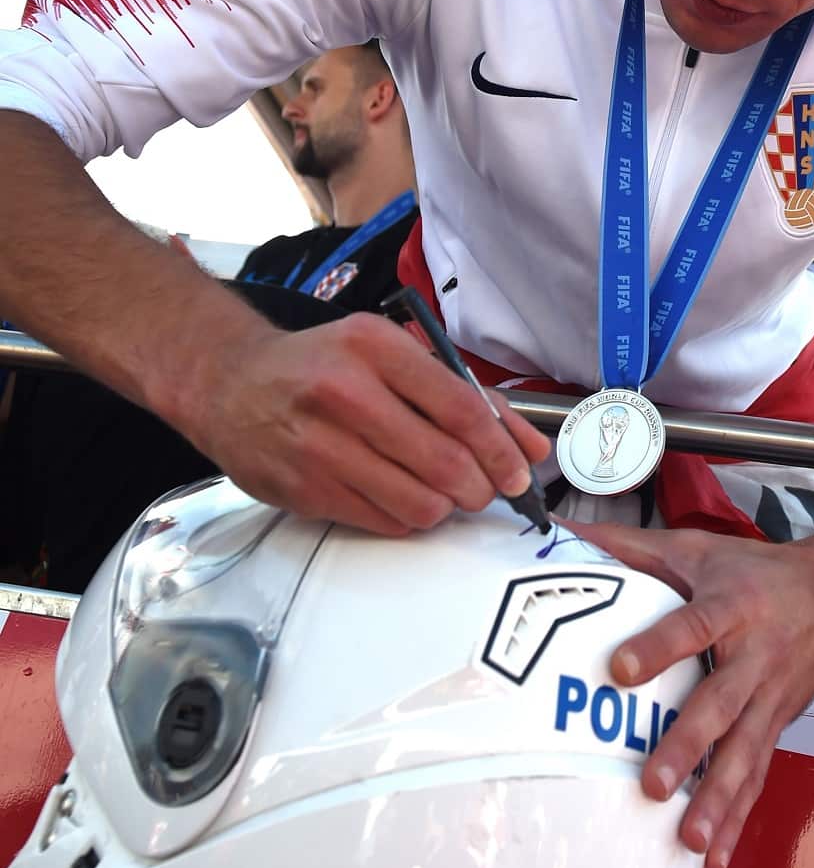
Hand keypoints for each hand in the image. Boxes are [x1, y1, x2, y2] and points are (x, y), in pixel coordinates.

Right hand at [180, 312, 549, 535]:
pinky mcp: (302, 489)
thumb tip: (530, 447)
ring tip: (441, 494)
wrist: (230, 383)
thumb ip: (465, 395)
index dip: (501, 450)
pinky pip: (383, 521)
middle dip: (479, 488)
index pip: (460, 408)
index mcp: (374, 347)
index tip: (519, 473)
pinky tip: (399, 497)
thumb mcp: (391, 355)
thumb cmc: (325, 366)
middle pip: (444, 463)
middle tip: (483, 491)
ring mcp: (318, 445)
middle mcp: (344, 392)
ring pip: (417, 503)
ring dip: (444, 508)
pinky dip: (406, 518)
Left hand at [567, 520, 813, 867]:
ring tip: (688, 839)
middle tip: (652, 783)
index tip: (620, 668)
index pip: (691, 626)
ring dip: (717, 799)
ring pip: (744, 753)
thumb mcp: (698, 549)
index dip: (658, 647)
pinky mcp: (776, 727)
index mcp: (729, 607)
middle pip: (719, 705)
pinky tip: (714, 859)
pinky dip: (737, 819)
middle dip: (688, 746)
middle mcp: (752, 657)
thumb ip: (632, 547)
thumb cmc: (756, 573)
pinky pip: (757, 778)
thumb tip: (564, 535)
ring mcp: (768, 699)